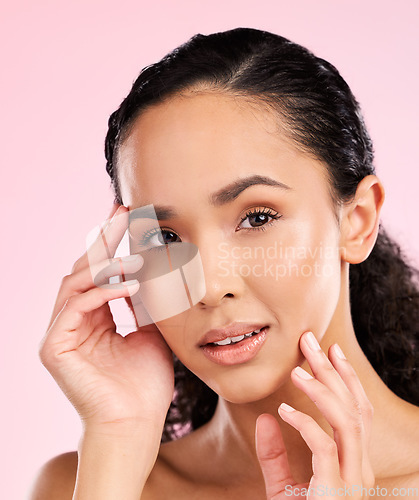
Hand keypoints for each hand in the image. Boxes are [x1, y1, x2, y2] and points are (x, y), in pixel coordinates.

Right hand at [39, 205, 174, 431]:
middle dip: (103, 240)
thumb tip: (153, 271)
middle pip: (82, 269)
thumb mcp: (151, 332)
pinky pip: (76, 307)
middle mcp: (72, 322)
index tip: (128, 217)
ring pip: (74, 283)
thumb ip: (146, 303)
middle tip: (122, 213)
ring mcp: (60, 334)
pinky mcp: (54, 347)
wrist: (137, 423)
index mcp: (93, 319)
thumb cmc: (145, 384)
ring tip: (134, 254)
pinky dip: (102, 292)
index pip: (98, 273)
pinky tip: (130, 285)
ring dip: (105, 265)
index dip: (111, 245)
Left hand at [255, 331, 374, 498]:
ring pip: (348, 421)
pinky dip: (306, 424)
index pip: (357, 409)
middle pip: (354, 407)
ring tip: (298, 369)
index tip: (329, 350)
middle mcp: (358, 468)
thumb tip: (266, 419)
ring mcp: (351, 481)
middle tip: (311, 341)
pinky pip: (325, 448)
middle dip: (333, 370)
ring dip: (323, 390)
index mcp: (352, 463)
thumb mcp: (284, 489)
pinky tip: (284, 412)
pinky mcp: (335, 492)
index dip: (345, 377)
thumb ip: (275, 456)